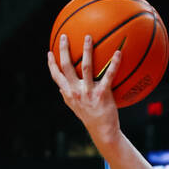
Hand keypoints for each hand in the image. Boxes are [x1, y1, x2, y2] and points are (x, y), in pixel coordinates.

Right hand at [47, 33, 121, 148]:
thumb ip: (68, 96)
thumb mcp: (76, 108)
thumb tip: (60, 87)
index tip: (49, 52)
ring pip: (86, 67)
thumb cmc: (91, 118)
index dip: (51, 64)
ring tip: (88, 38)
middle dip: (64, 50)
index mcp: (69, 93)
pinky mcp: (103, 94)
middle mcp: (76, 91)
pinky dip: (114, 63)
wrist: (103, 132)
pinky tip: (118, 53)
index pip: (56, 76)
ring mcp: (89, 92)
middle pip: (66, 66)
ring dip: (87, 50)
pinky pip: (109, 75)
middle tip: (65, 36)